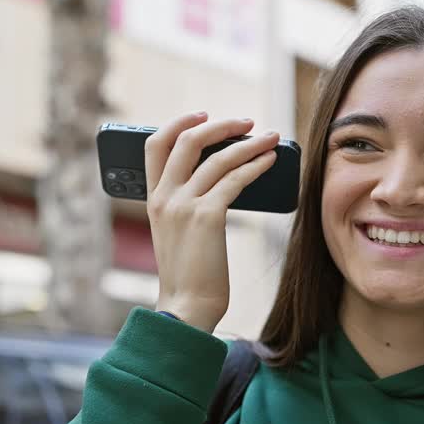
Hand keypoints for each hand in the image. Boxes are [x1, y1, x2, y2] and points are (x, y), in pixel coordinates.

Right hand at [144, 112, 279, 332]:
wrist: (187, 307)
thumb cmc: (189, 275)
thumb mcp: (177, 233)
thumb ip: (185, 206)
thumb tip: (219, 180)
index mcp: (152, 199)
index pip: (155, 144)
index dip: (179, 123)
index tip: (203, 115)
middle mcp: (164, 197)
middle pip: (187, 140)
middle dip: (220, 125)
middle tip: (246, 122)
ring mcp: (183, 205)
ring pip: (217, 158)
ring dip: (248, 143)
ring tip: (271, 138)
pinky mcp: (207, 216)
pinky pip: (235, 180)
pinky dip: (256, 166)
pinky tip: (270, 162)